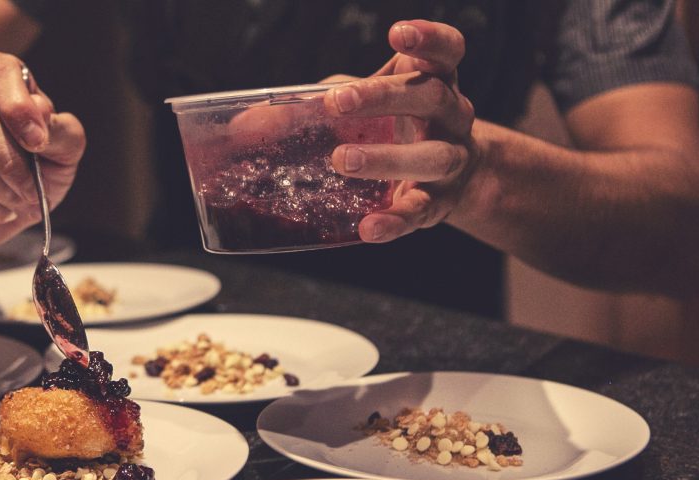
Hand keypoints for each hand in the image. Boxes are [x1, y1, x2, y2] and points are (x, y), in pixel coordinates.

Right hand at [0, 52, 85, 251]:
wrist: (4, 210)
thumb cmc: (37, 169)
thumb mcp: (65, 151)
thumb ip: (63, 131)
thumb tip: (43, 113)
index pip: (0, 71)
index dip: (19, 107)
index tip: (37, 143)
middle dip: (13, 161)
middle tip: (33, 190)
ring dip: (3, 188)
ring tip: (22, 202)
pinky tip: (2, 210)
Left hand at [325, 20, 475, 242]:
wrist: (452, 177)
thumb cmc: (392, 127)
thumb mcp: (360, 105)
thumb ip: (316, 105)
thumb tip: (246, 125)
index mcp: (435, 81)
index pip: (446, 52)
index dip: (429, 39)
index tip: (397, 34)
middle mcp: (452, 117)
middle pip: (430, 97)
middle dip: (383, 97)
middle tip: (337, 103)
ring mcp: (451, 160)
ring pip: (430, 157)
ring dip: (386, 159)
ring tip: (342, 160)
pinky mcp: (439, 203)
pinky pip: (418, 211)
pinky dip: (393, 221)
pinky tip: (368, 227)